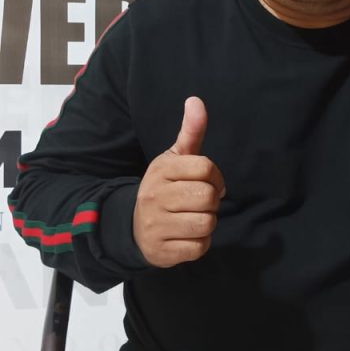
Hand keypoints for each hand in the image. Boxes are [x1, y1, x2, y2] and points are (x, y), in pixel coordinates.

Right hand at [133, 96, 224, 267]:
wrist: (133, 227)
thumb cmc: (164, 188)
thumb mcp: (174, 159)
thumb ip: (190, 131)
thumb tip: (196, 100)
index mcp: (161, 170)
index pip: (205, 168)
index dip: (216, 177)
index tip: (209, 182)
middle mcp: (155, 195)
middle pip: (208, 197)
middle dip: (212, 201)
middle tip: (201, 203)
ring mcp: (157, 225)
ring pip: (206, 223)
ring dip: (207, 222)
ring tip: (194, 218)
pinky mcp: (163, 251)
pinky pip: (199, 247)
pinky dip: (200, 242)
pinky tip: (186, 235)